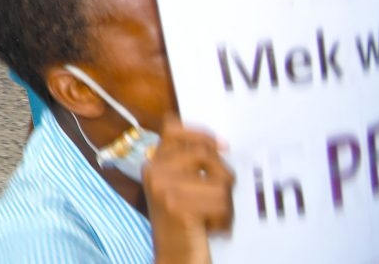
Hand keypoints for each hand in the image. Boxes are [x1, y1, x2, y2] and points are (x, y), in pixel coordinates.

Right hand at [143, 122, 233, 263]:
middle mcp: (154, 171)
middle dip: (223, 177)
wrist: (175, 259)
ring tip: (211, 217)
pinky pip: (221, 203)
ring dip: (225, 205)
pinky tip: (210, 227)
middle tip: (218, 199)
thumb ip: (188, 165)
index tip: (222, 146)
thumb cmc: (184, 226)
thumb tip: (218, 145)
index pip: (173, 128)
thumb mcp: (179, 188)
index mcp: (153, 164)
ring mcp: (163, 187)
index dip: (201, 134)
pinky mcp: (178, 206)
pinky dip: (223, 219)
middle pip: (205, 153)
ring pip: (220, 182)